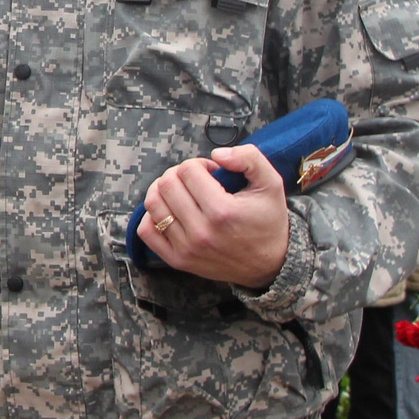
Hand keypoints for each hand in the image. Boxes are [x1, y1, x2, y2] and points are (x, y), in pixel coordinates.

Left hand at [138, 144, 290, 287]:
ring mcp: (186, 248)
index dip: (199, 164)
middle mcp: (201, 231)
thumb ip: (249, 158)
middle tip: (196, 180)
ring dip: (163, 190)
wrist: (271, 264)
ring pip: (153, 204)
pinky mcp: (178, 260)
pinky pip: (147, 231)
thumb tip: (216, 155)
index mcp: (222, 211)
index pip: (188, 171)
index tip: (212, 173)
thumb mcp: (271, 183)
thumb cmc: (269, 220)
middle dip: (180, 174)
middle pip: (166, 184)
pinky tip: (171, 211)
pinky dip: (153, 216)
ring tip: (182, 192)